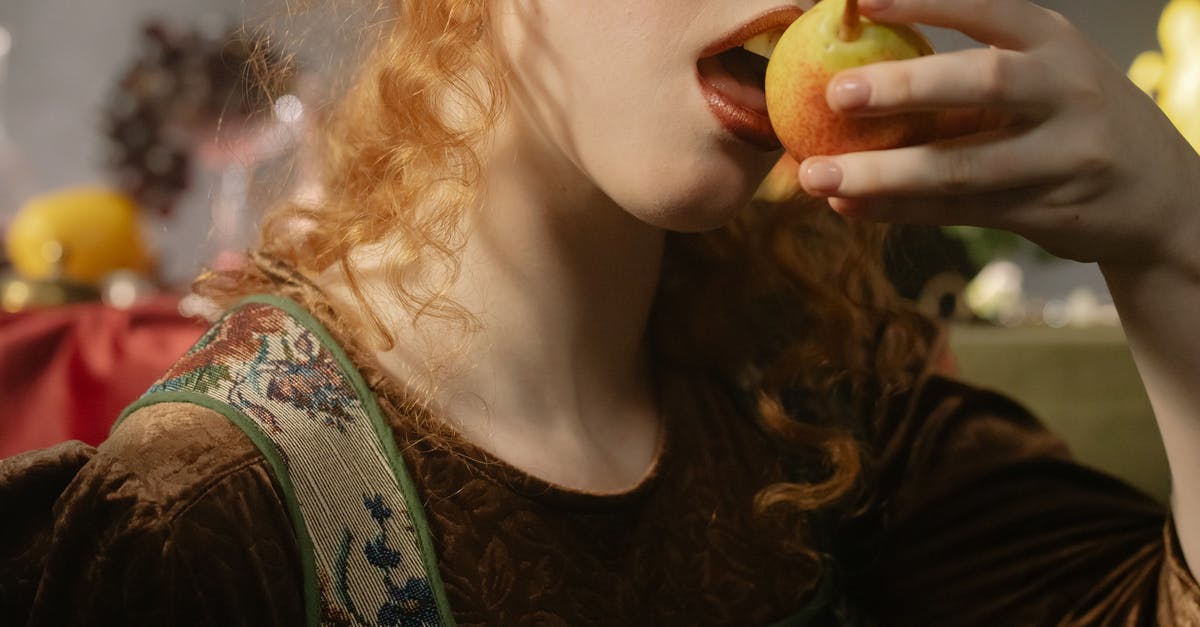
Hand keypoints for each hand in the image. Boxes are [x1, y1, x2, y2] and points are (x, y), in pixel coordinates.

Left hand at [796, 0, 1199, 274]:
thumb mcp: (1044, 73)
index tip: (860, 0)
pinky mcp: (1047, 211)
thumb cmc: (1069, 119)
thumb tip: (859, 66)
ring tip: (817, 176)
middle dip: (904, 88)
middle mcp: (1067, 92)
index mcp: (1054, 43)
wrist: (1158, 196)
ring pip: (962, 167)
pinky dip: (899, 210)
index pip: (988, 10)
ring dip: (883, 175)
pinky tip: (849, 207)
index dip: (926, 2)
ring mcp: (1063, 156)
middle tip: (835, 94)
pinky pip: (959, 212)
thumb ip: (972, 69)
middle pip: (982, 84)